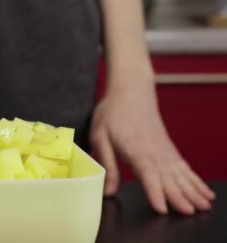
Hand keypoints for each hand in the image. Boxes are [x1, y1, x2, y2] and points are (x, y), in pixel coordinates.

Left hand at [90, 77, 215, 214]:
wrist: (131, 91)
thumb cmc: (112, 112)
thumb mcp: (99, 136)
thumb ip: (107, 164)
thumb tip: (107, 191)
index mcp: (135, 150)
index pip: (147, 174)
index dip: (154, 192)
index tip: (161, 208)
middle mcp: (154, 152)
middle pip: (168, 178)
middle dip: (179, 197)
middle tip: (190, 213)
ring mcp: (164, 150)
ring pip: (180, 174)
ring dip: (192, 191)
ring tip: (204, 206)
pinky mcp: (169, 149)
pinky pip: (184, 168)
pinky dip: (195, 180)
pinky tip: (204, 192)